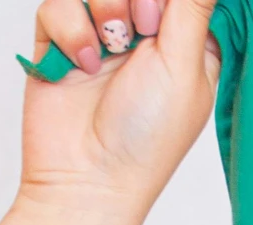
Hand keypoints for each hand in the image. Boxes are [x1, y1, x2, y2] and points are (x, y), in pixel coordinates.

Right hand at [19, 0, 219, 209]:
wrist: (86, 178)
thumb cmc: (146, 137)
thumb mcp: (185, 64)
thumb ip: (194, 4)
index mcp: (187, 39)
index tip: (166, 20)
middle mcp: (146, 33)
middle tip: (144, 31)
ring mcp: (103, 34)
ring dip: (105, 7)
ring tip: (112, 48)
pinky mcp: (63, 41)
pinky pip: (59, 3)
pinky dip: (71, 29)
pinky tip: (83, 64)